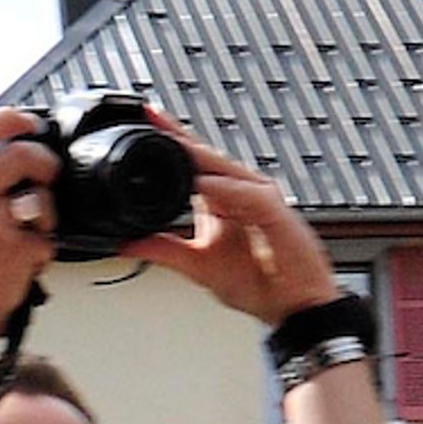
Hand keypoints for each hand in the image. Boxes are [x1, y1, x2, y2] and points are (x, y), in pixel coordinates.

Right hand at [0, 106, 56, 354]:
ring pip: (41, 196)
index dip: (8, 118)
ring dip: (47, 212)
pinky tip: (25, 260)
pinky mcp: (14, 251)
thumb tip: (12, 156)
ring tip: (30, 231)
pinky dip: (45, 249)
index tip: (28, 121)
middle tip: (47, 175)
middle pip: (20, 154)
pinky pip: (49, 236)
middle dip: (44, 162)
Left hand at [121, 136, 335, 327]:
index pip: (193, 165)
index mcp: (222, 199)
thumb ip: (164, 251)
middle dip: (180, 138)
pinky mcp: (275, 212)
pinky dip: (225, 190)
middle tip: (152, 117)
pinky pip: (246, 196)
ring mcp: (259, 198)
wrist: (294, 306)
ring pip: (225, 170)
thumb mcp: (198, 265)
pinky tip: (204, 184)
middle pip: (207, 158)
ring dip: (199, 157)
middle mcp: (240, 192)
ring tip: (171, 143)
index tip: (144, 123)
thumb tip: (128, 244)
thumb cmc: (259, 283)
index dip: (170, 144)